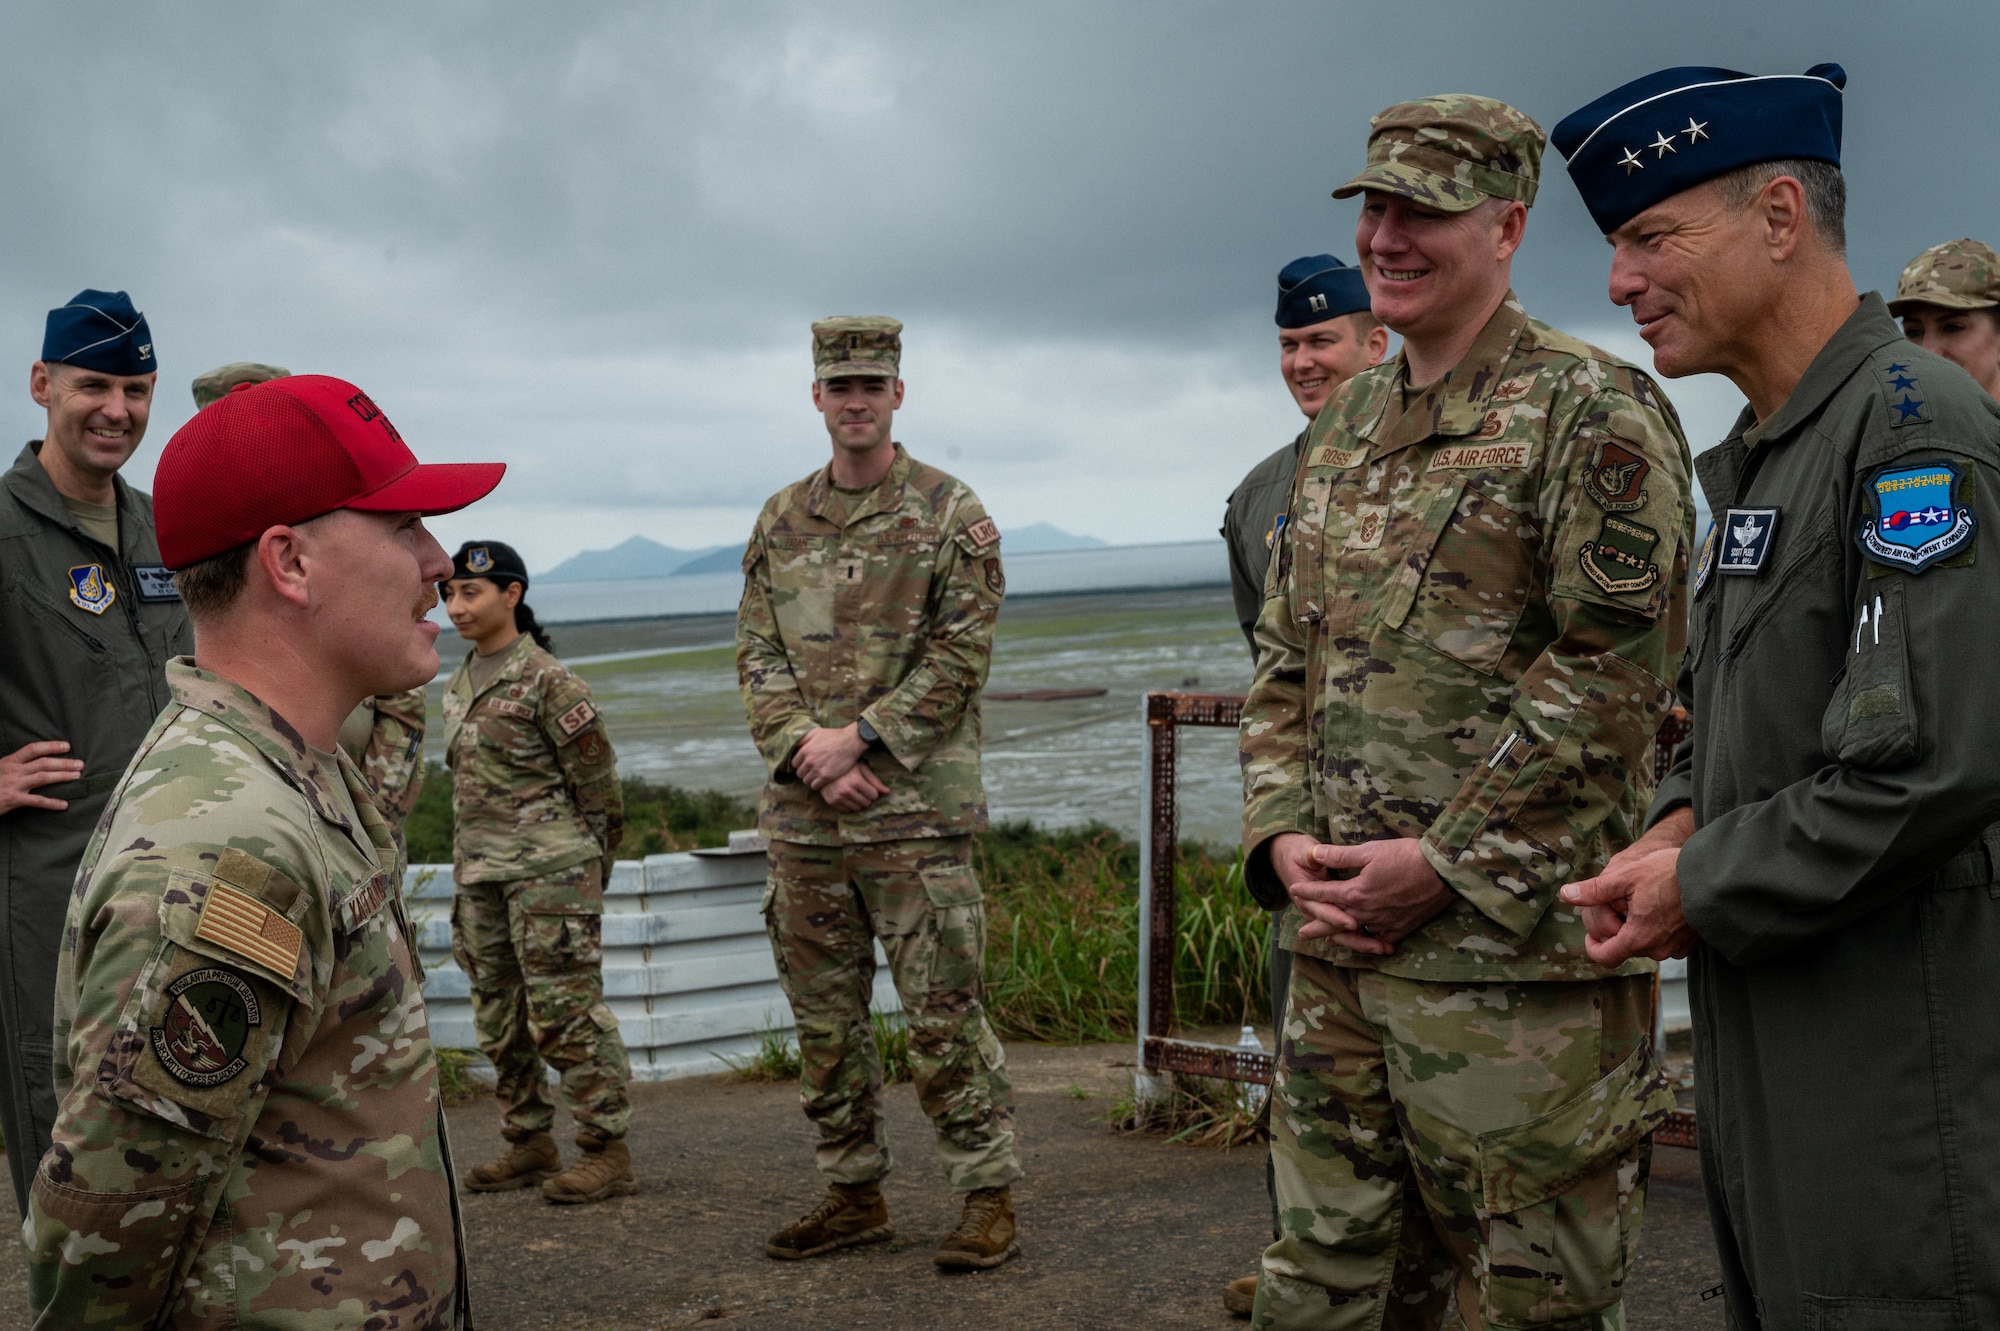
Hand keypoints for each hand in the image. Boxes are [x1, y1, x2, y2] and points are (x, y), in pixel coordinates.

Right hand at [0, 740, 82, 814]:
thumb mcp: (0, 769)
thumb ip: (15, 765)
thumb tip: (35, 762)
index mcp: (9, 761)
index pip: (33, 749)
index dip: (51, 746)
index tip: (67, 746)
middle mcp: (13, 770)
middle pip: (43, 763)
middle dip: (63, 762)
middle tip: (80, 764)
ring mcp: (14, 785)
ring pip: (43, 777)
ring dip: (62, 776)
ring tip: (77, 776)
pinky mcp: (13, 800)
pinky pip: (37, 801)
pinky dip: (51, 803)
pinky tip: (64, 805)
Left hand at [793, 725, 868, 789]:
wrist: (850, 742)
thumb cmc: (833, 736)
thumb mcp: (815, 732)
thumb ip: (802, 739)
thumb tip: (794, 746)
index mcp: (805, 751)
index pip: (794, 764)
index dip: (800, 764)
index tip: (806, 764)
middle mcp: (809, 761)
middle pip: (799, 773)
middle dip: (805, 772)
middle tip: (812, 770)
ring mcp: (818, 770)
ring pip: (806, 781)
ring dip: (810, 778)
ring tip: (817, 775)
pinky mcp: (826, 777)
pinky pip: (815, 786)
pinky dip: (817, 784)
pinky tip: (821, 779)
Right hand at [818, 763, 888, 812]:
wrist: (824, 767)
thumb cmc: (847, 767)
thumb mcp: (862, 768)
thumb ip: (875, 781)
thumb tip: (888, 792)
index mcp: (856, 781)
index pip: (874, 795)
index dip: (873, 791)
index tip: (868, 786)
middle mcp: (847, 790)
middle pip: (866, 803)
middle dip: (866, 797)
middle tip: (860, 789)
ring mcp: (838, 797)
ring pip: (858, 808)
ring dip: (858, 802)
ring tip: (853, 792)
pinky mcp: (832, 802)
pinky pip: (847, 810)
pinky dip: (849, 805)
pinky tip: (846, 796)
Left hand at [1290, 837, 1452, 954]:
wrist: (1442, 872)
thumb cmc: (1406, 856)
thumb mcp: (1370, 850)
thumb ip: (1340, 856)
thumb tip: (1313, 854)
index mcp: (1356, 892)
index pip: (1325, 894)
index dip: (1308, 891)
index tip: (1294, 891)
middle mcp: (1367, 912)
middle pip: (1335, 921)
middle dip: (1316, 925)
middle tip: (1301, 935)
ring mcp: (1384, 923)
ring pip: (1355, 934)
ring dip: (1339, 937)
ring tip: (1327, 942)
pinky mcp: (1401, 929)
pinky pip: (1379, 940)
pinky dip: (1368, 943)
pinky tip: (1363, 943)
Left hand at [1561, 808, 1697, 966]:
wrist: (1714, 876)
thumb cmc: (1670, 873)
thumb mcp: (1626, 876)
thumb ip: (1595, 890)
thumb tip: (1566, 894)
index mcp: (1638, 938)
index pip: (1605, 957)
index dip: (1592, 945)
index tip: (1591, 933)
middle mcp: (1657, 950)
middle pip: (1625, 947)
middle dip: (1617, 928)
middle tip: (1622, 902)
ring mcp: (1676, 949)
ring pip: (1645, 944)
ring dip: (1638, 928)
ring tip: (1643, 901)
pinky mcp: (1690, 944)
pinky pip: (1665, 942)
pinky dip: (1658, 929)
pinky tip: (1662, 907)